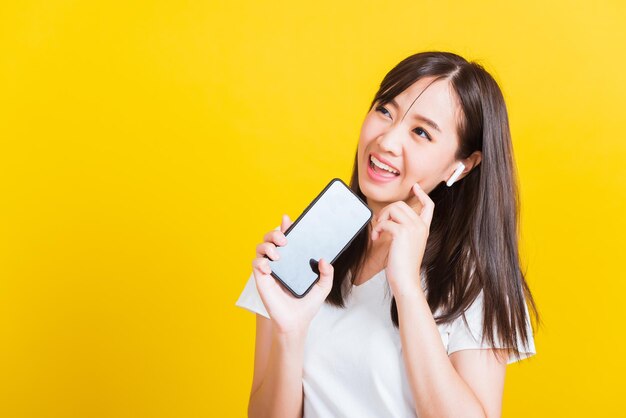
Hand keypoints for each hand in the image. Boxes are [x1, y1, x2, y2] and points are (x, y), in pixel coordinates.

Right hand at [251, 214, 334, 335]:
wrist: (296, 322)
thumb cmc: (307, 304)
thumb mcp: (323, 287)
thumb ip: (327, 273)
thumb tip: (324, 260)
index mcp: (293, 260)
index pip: (287, 238)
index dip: (286, 226)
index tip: (288, 219)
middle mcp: (280, 262)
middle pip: (271, 238)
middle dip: (275, 232)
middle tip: (284, 239)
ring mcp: (269, 269)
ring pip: (260, 247)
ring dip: (267, 245)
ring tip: (278, 254)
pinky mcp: (261, 279)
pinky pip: (255, 263)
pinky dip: (261, 262)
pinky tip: (269, 267)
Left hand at [371, 182, 433, 297]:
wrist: (406, 279)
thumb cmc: (404, 266)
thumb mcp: (408, 245)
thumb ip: (405, 232)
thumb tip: (391, 221)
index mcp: (424, 228)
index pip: (428, 206)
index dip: (422, 195)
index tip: (415, 187)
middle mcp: (420, 226)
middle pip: (402, 204)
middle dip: (387, 211)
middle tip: (380, 224)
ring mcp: (412, 228)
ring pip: (393, 208)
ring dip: (381, 218)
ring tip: (378, 231)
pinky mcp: (402, 233)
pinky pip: (385, 221)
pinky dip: (377, 228)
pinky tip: (376, 238)